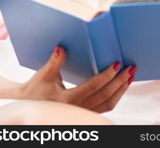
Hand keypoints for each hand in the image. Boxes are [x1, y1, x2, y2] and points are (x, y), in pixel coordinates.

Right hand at [18, 46, 135, 112]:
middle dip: (120, 81)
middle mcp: (77, 108)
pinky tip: (121, 86)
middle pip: (105, 96)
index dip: (107, 75)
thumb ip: (55, 61)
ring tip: (130, 77)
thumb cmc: (35, 89)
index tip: (117, 63)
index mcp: (68, 99)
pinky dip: (115, 96)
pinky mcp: (84, 112)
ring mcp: (82, 112)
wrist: (28, 105)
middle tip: (131, 68)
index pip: (94, 86)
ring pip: (108, 104)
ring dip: (121, 90)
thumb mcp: (43, 75)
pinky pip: (105, 107)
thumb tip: (62, 47)